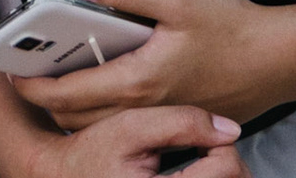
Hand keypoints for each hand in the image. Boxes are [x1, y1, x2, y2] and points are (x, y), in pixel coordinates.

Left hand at [12, 0, 295, 129]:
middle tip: (31, 76)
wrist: (283, 59)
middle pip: (80, 119)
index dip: (35, 87)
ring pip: (104, 125)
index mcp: (140, 79)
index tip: (13, 74)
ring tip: (63, 77)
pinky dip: (106, 111)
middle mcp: (147, 106)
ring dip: (76, 108)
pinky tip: (109, 83)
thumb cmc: (235, 28)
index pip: (71, 94)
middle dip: (49, 102)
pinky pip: (130, 124)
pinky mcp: (180, 117)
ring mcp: (165, 117)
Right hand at [21, 108, 246, 177]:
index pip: (225, 170)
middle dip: (225, 162)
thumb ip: (180, 123)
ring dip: (221, 174)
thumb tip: (229, 129)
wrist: (67, 177)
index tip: (204, 134)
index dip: (220, 144)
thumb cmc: (95, 153)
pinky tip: (196, 176)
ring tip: (200, 161)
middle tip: (204, 147)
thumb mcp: (131, 126)